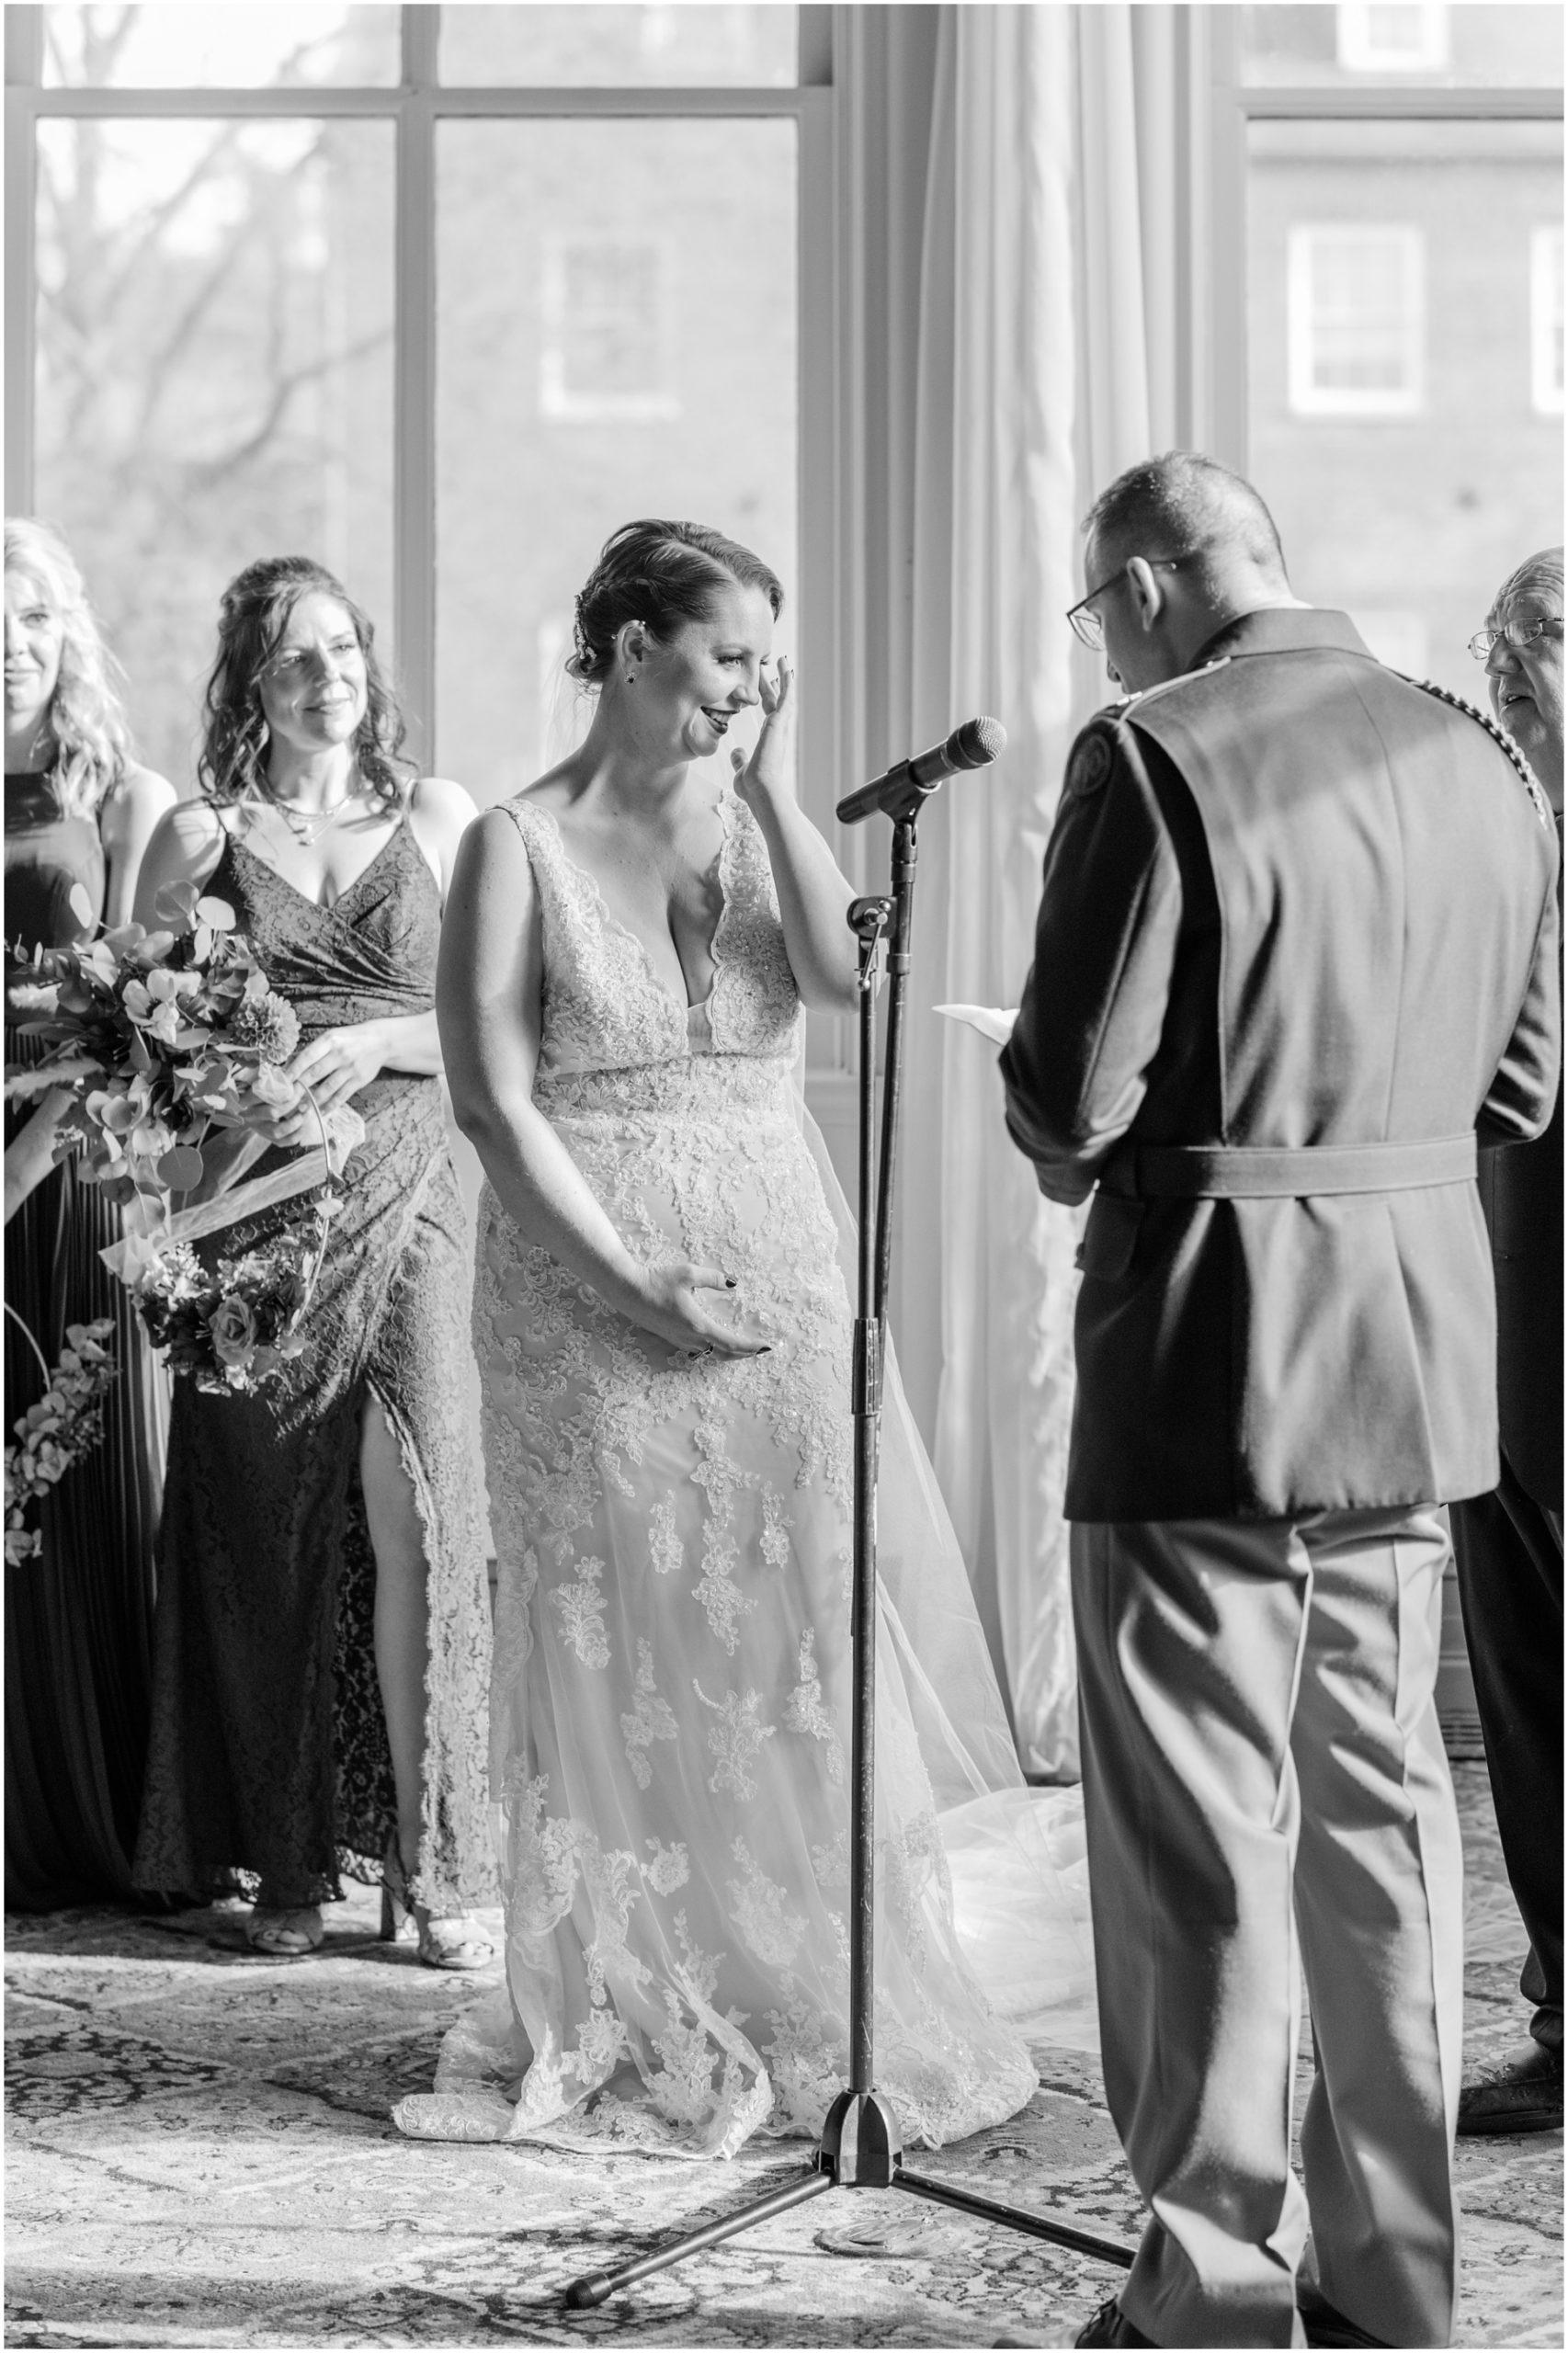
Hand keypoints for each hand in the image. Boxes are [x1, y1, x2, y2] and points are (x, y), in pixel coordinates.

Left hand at [270, 1022, 387, 1147]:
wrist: (381, 1041)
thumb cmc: (349, 1039)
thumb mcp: (332, 1037)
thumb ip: (313, 1051)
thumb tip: (290, 1067)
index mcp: (330, 1040)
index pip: (307, 1056)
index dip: (293, 1070)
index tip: (282, 1082)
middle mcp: (340, 1054)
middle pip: (315, 1073)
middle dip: (299, 1088)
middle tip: (286, 1100)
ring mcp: (351, 1068)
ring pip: (328, 1088)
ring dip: (313, 1100)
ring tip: (301, 1109)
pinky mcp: (359, 1080)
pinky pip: (342, 1096)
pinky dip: (331, 1105)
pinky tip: (321, 1111)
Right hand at [627, 1259, 769, 1359]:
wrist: (627, 1291)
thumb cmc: (656, 1281)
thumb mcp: (687, 1274)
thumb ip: (713, 1279)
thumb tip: (732, 1284)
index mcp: (698, 1325)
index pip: (731, 1342)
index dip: (750, 1347)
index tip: (765, 1347)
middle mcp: (690, 1338)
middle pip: (723, 1353)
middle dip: (743, 1354)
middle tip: (759, 1350)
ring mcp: (679, 1340)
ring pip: (710, 1353)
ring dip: (728, 1352)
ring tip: (743, 1348)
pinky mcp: (671, 1338)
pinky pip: (698, 1350)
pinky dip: (713, 1349)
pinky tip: (716, 1343)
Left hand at [731, 653, 794, 807]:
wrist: (761, 789)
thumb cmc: (753, 786)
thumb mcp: (742, 767)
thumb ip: (740, 759)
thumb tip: (736, 753)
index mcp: (769, 738)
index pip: (768, 712)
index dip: (765, 697)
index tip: (762, 685)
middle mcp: (777, 730)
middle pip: (775, 700)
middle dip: (770, 682)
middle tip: (767, 665)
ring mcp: (781, 726)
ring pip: (784, 695)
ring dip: (783, 677)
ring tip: (781, 660)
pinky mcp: (780, 723)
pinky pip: (786, 697)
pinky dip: (787, 681)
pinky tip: (786, 667)